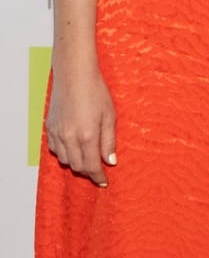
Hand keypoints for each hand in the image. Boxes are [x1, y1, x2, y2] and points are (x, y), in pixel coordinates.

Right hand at [44, 64, 116, 186]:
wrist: (74, 76)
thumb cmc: (96, 93)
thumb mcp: (110, 116)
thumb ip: (109, 141)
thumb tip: (110, 161)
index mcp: (86, 136)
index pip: (91, 166)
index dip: (98, 176)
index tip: (104, 181)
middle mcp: (69, 138)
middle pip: (77, 166)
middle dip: (88, 171)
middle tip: (98, 169)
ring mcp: (56, 133)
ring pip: (65, 160)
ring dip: (76, 163)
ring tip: (88, 158)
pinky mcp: (50, 128)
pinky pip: (55, 149)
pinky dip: (65, 153)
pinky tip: (74, 147)